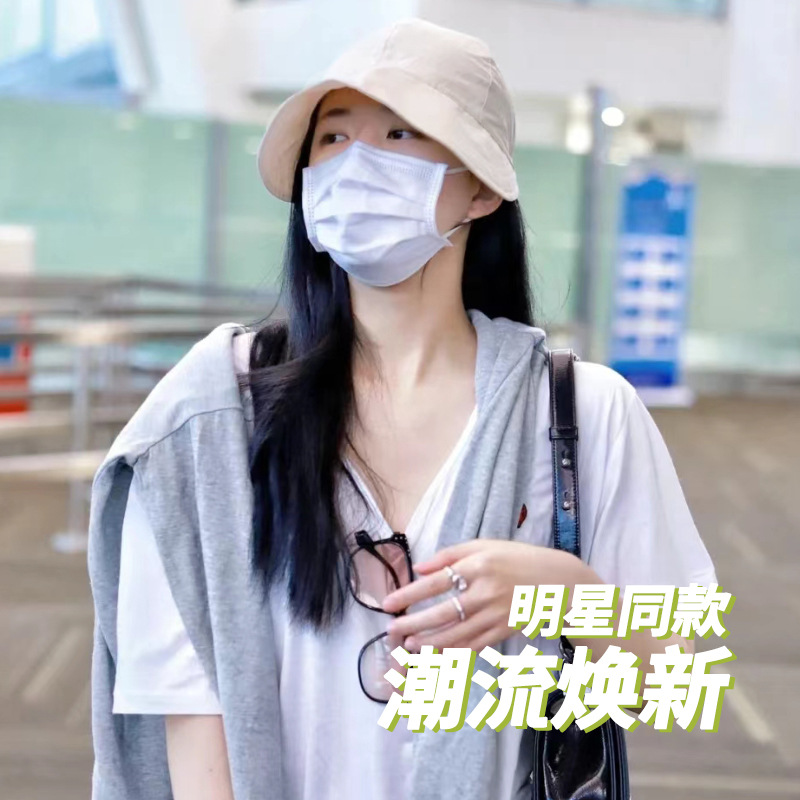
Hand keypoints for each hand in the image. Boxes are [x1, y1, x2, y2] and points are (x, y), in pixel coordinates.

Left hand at [382, 539, 591, 653]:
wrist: (561, 583)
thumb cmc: (519, 559)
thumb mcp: (487, 545)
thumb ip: (451, 554)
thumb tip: (420, 568)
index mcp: (479, 564)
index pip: (436, 582)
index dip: (409, 594)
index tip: (387, 603)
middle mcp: (486, 591)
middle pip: (442, 612)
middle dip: (413, 623)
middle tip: (392, 630)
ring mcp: (497, 614)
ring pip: (456, 634)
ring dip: (429, 642)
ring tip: (409, 646)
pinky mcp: (505, 631)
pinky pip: (474, 645)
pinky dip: (454, 652)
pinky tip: (437, 655)